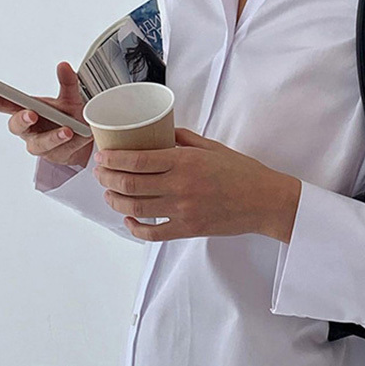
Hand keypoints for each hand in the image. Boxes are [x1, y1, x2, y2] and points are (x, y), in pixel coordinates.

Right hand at [0, 61, 93, 167]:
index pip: (5, 104)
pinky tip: (84, 135)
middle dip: (22, 120)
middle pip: (16, 127)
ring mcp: (41, 144)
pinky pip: (63, 150)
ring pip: (39, 144)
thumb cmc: (68, 116)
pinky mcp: (56, 155)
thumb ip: (67, 82)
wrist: (83, 138)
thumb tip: (64, 65)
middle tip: (31, 114)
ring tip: (67, 131)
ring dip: (52, 137)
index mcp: (27, 111)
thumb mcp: (69, 97)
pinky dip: (76, 142)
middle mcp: (30, 129)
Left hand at [93, 127, 301, 242]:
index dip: (113, 159)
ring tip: (108, 193)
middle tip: (99, 172)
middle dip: (106, 178)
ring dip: (114, 200)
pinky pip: (152, 233)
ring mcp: (182, 210)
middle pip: (129, 184)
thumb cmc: (242, 172)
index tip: (102, 156)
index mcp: (185, 161)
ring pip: (135, 208)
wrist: (265, 201)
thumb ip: (184, 139)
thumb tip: (161, 133)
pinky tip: (129, 219)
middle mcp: (180, 186)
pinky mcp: (187, 229)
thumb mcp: (213, 147)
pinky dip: (135, 227)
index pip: (137, 160)